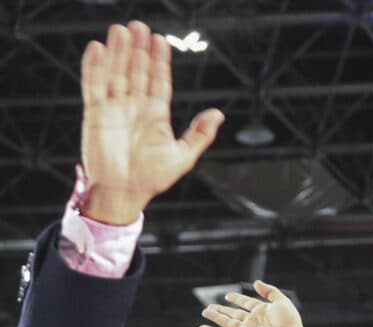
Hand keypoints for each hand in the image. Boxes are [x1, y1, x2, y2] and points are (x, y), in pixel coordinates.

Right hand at [80, 22, 223, 223]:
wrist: (125, 194)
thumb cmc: (152, 179)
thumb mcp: (183, 156)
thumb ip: (199, 134)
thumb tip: (218, 113)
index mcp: (156, 114)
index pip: (158, 80)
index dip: (159, 60)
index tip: (161, 40)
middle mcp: (134, 107)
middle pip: (136, 70)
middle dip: (137, 49)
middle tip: (139, 26)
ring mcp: (114, 108)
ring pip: (115, 73)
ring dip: (117, 52)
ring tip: (120, 30)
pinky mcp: (95, 114)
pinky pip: (93, 86)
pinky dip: (94, 67)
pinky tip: (97, 49)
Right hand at [198, 280, 306, 326]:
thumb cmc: (289, 321)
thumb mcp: (281, 301)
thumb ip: (269, 291)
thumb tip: (256, 282)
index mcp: (263, 311)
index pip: (247, 303)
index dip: (237, 298)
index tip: (228, 295)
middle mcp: (253, 321)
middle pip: (234, 314)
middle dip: (222, 310)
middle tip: (210, 306)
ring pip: (227, 322)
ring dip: (215, 317)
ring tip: (205, 311)